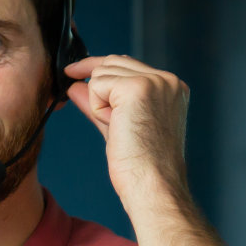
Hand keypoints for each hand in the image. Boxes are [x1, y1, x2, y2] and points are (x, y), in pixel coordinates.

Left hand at [63, 55, 191, 209]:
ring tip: (120, 130)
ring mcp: (154, 81)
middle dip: (96, 87)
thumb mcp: (117, 125)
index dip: (99, 71)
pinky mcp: (137, 88)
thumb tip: (75, 85)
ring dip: (99, 104)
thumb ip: (99, 103)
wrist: (151, 183)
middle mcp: (167, 79)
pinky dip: (98, 109)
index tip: (74, 72)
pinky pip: (97, 85)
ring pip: (102, 74)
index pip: (127, 65)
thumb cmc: (140, 165)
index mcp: (171, 87)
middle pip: (112, 62)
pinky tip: (115, 127)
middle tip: (99, 114)